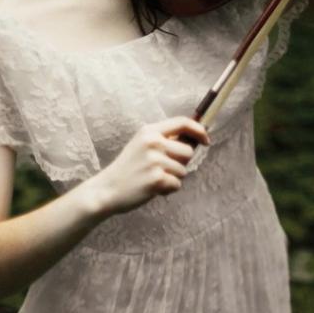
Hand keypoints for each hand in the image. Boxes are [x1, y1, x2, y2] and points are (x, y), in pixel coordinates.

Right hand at [92, 116, 209, 214]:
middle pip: (188, 152)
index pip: (183, 122)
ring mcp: (155, 161)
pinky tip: (153, 189)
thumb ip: (163, 140)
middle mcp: (153, 143)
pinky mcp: (157, 179)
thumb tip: (194, 140)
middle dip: (181, 163)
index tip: (206, 140)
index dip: (199, 130)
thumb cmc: (128, 169)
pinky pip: (177, 185)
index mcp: (149, 131)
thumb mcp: (141, 145)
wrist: (107, 189)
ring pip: (184, 171)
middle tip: (162, 169)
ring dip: (173, 178)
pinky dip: (168, 189)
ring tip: (153, 179)